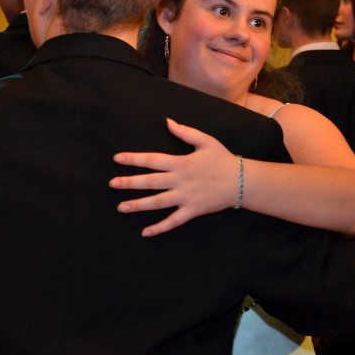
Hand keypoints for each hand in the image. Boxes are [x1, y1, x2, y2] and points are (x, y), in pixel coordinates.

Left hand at [111, 119, 240, 236]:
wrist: (241, 181)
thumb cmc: (222, 159)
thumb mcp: (205, 141)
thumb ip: (185, 132)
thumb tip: (167, 122)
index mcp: (181, 163)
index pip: (153, 160)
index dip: (134, 159)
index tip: (117, 159)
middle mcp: (180, 181)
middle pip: (150, 182)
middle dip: (130, 183)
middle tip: (112, 184)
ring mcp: (185, 197)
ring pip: (158, 202)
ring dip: (138, 205)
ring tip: (121, 207)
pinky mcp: (192, 210)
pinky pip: (173, 221)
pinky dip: (160, 227)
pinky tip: (145, 232)